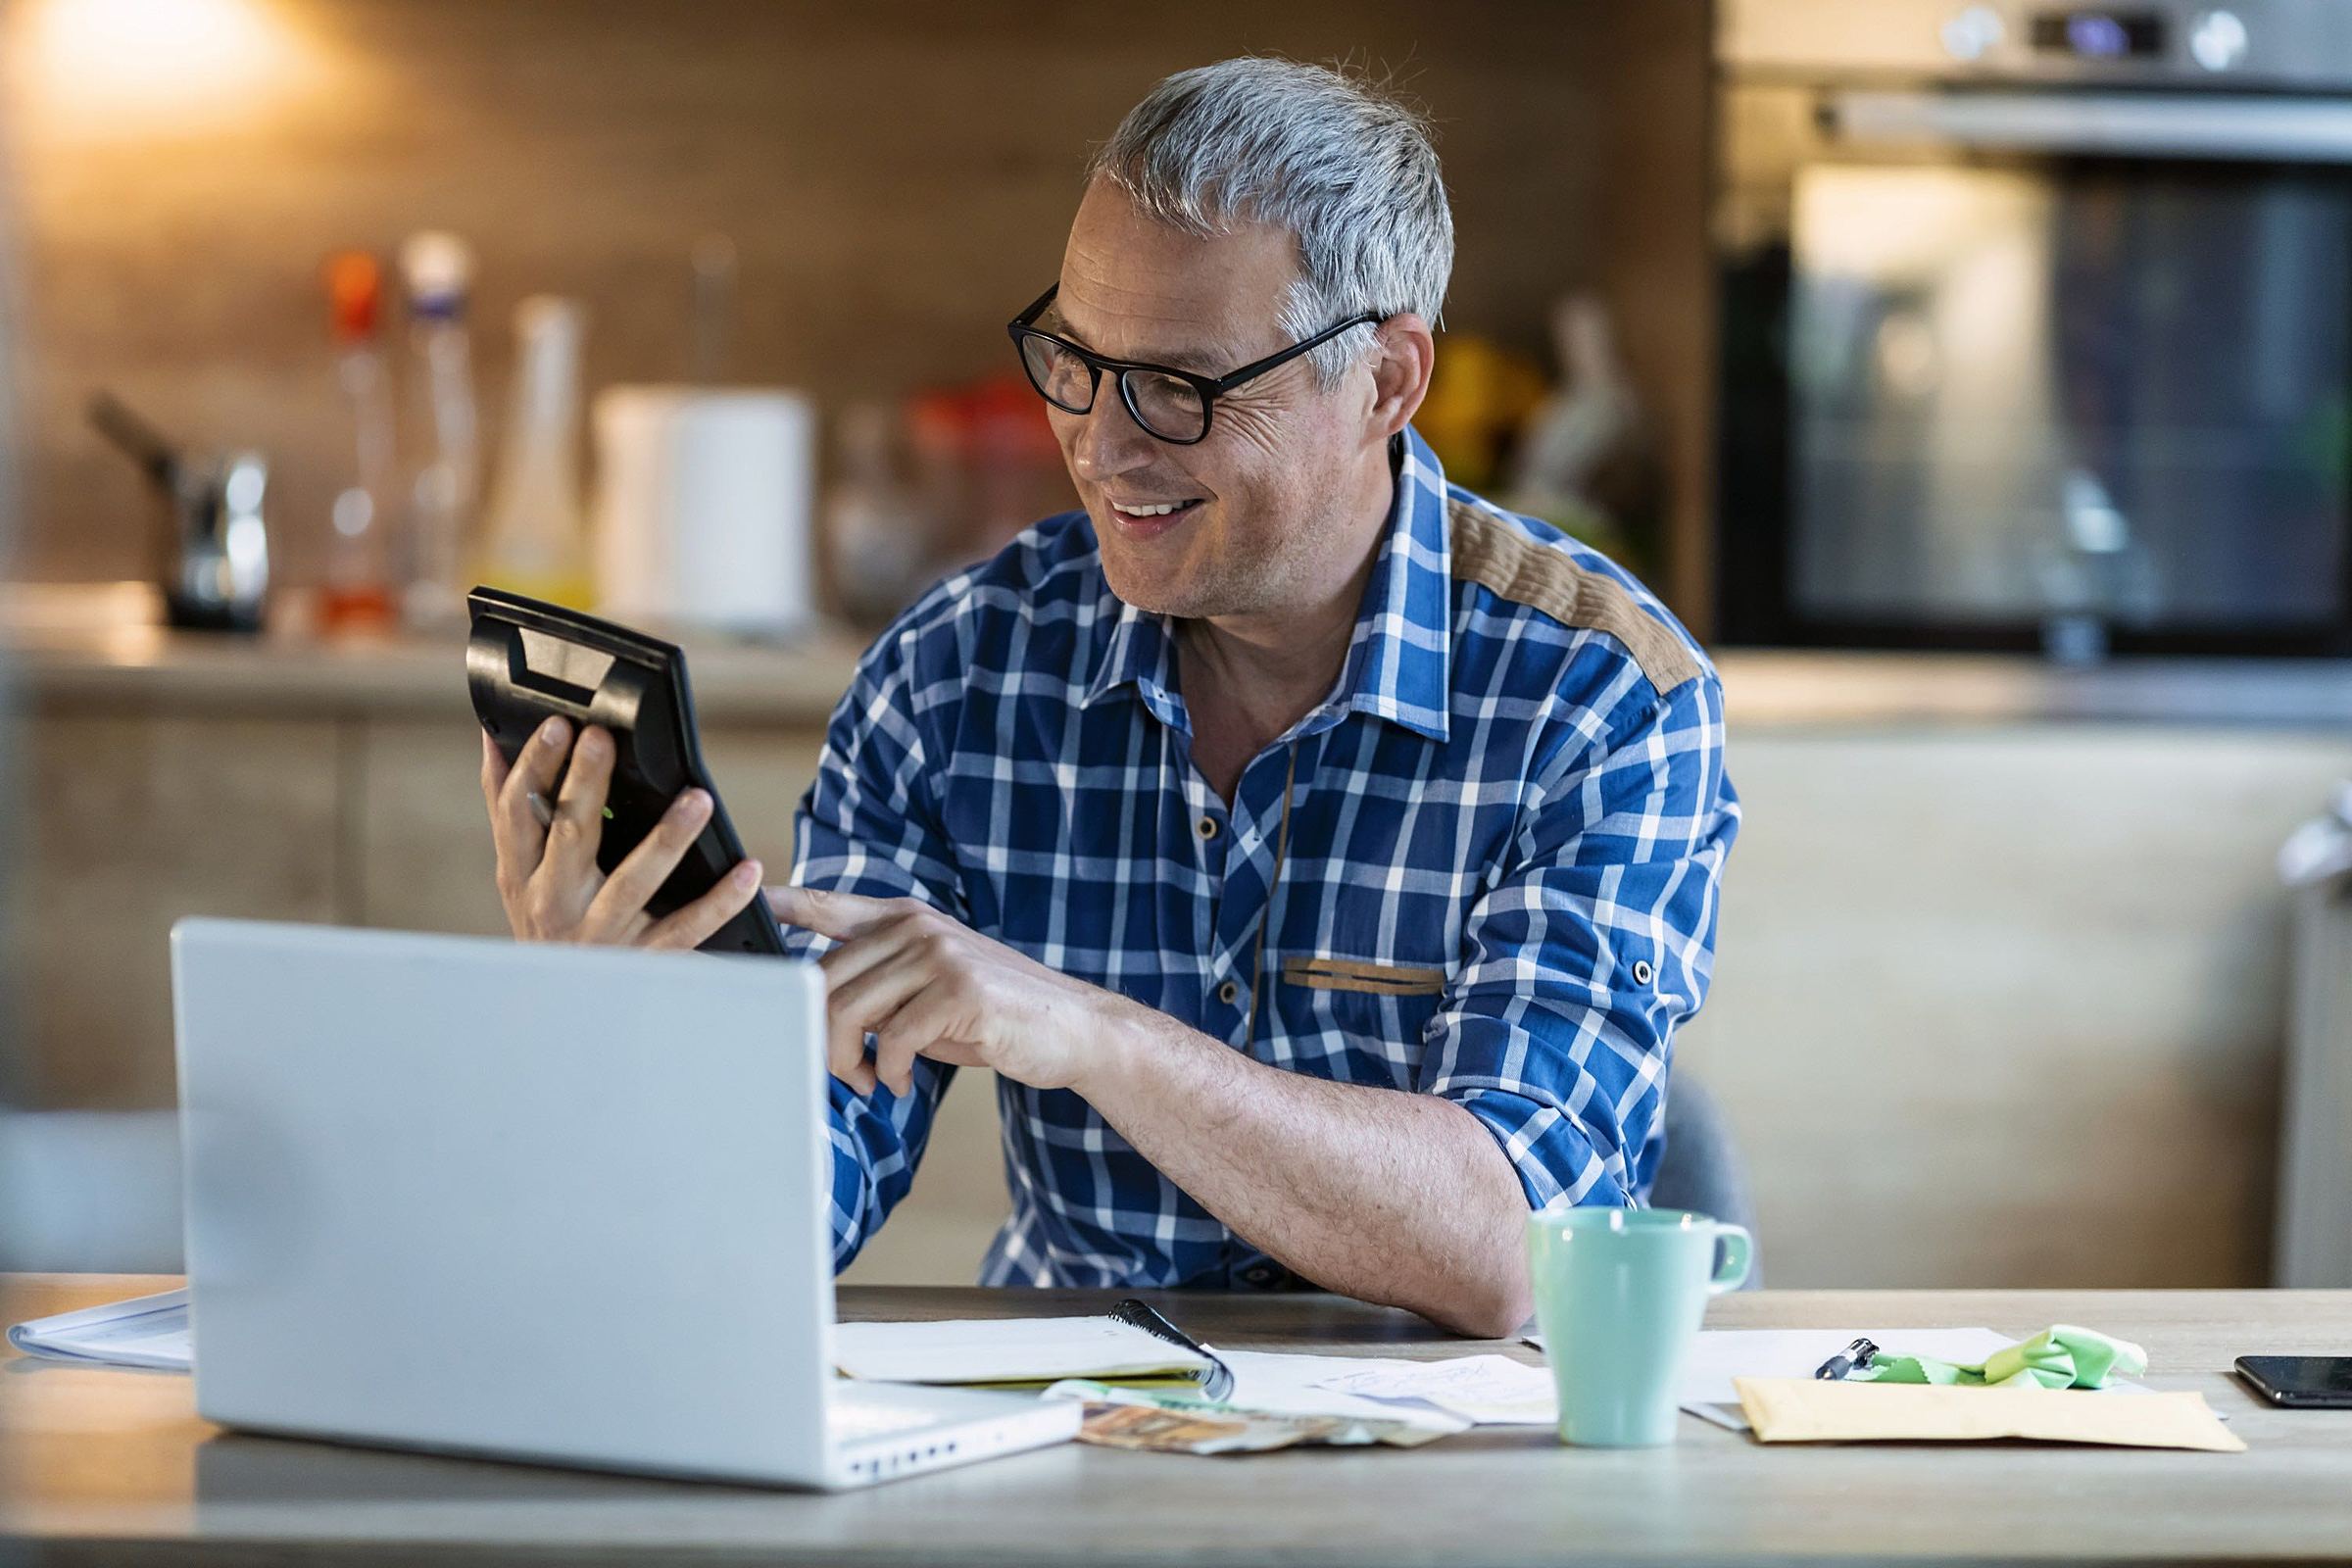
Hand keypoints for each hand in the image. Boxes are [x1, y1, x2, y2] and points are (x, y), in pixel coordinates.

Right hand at [481, 716, 761, 948]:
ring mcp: (601, 934)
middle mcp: (555, 902)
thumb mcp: (516, 872)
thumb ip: (508, 808)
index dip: (536, 767)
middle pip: (570, 836)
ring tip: (697, 799)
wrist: (559, 1012)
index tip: (559, 726)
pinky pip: (686, 929)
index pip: (521, 812)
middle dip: (584, 784)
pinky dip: (720, 901)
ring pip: (633, 882)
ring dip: (667, 838)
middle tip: (603, 739)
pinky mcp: (643, 960)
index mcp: (522, 874)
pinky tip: (747, 871)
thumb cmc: (544, 924)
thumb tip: (492, 738)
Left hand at [767, 885, 1148, 1096]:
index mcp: (904, 918)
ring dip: (846, 1062)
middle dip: (817, 1038)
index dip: (781, 904)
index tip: (748, 904)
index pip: (826, 904)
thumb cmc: (992, 1014)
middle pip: (822, 979)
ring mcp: (938, 953)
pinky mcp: (959, 990)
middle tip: (844, 1073)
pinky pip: (890, 1039)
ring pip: (846, 1011)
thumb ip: (880, 981)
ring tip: (870, 1080)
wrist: (1070, 1027)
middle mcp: (915, 926)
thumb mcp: (929, 985)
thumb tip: (818, 1006)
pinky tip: (900, 1083)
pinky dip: (887, 1073)